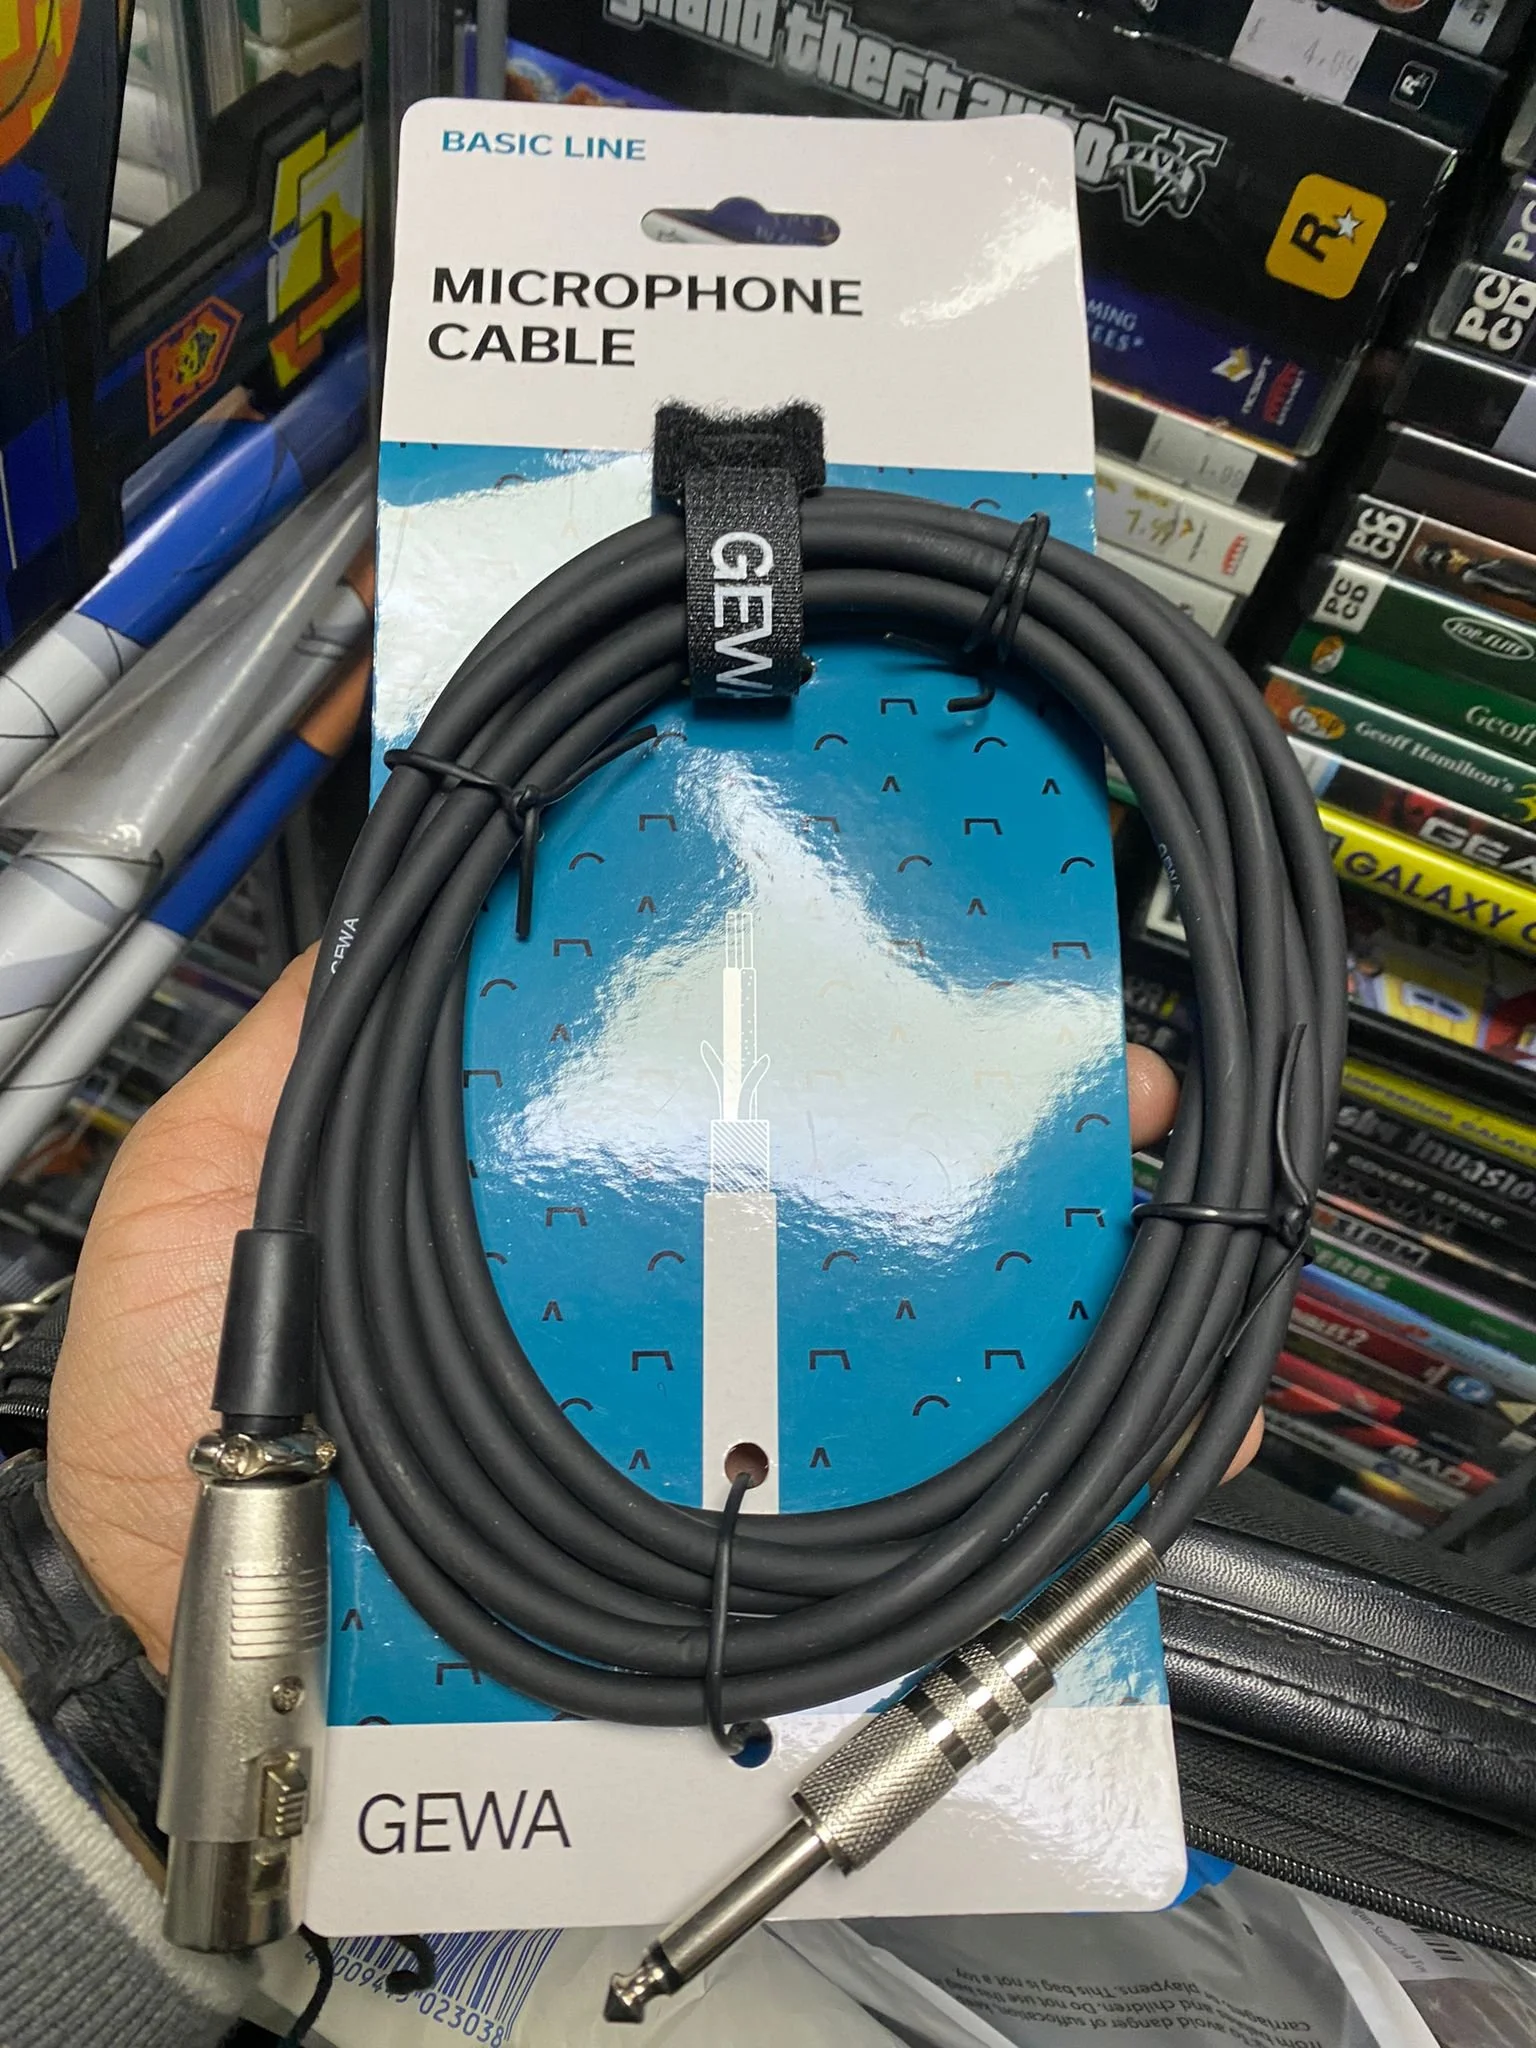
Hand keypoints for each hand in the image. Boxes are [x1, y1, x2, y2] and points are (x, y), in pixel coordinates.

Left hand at [47, 967, 1232, 1668]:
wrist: (242, 1682)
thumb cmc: (185, 1445)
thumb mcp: (210, 1204)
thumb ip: (303, 1054)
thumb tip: (416, 901)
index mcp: (566, 1207)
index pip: (732, 1075)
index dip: (837, 1001)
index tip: (935, 935)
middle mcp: (667, 1310)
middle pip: (862, 1199)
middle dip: (1006, 1125)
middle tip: (1108, 1076)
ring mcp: (724, 1436)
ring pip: (929, 1346)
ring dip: (1067, 1280)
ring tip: (1167, 1212)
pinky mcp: (766, 1565)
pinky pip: (939, 1526)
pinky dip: (1071, 1491)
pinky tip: (1162, 1431)